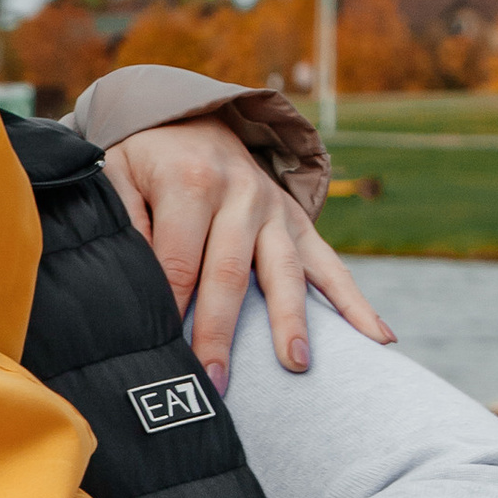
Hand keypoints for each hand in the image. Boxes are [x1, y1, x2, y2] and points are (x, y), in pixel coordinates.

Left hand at [103, 119, 393, 385]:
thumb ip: (122, 220)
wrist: (192, 117)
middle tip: (214, 380)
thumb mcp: (116, 171)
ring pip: (284, 272)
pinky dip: (356, 303)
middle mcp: (240, 196)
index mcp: (191, 183)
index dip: (170, 307)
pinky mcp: (297, 222)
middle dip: (220, 331)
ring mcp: (274, 210)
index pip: (179, 260)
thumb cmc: (146, 158)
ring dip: (291, 320)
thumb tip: (133, 275)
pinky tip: (380, 338)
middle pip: (230, 274)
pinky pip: (330, 265)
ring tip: (295, 364)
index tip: (162, 352)